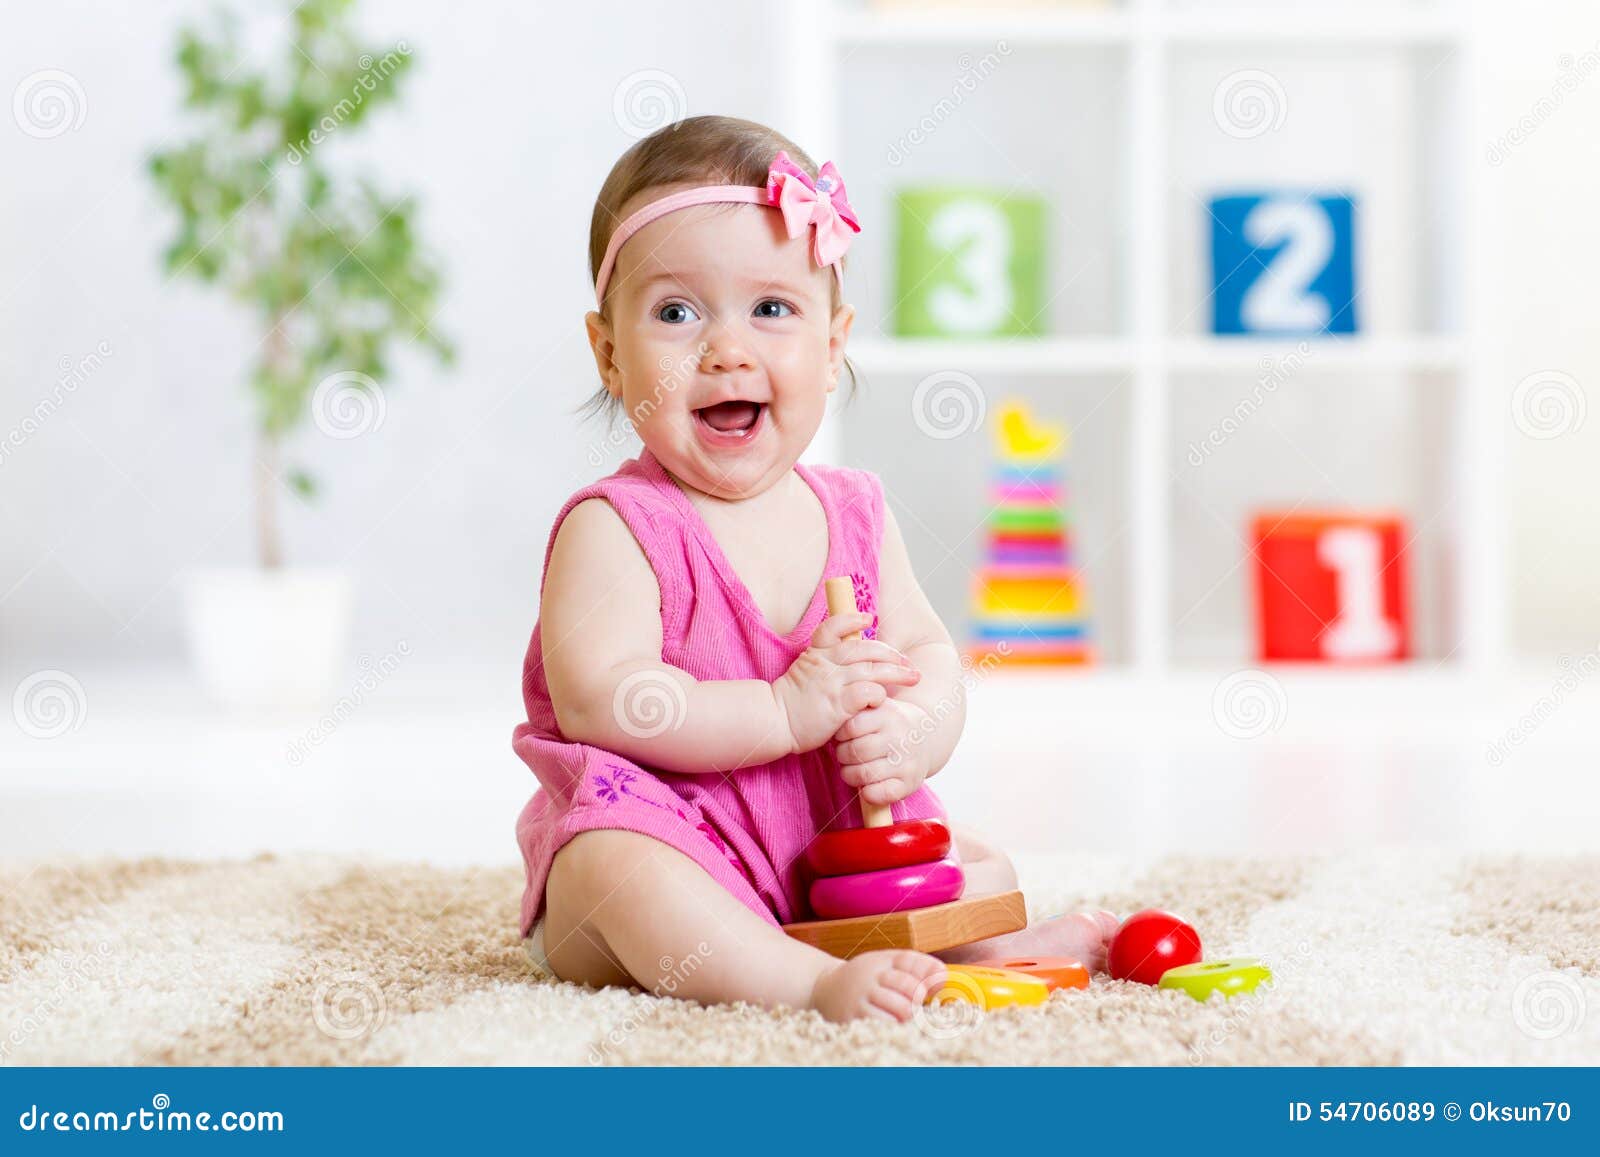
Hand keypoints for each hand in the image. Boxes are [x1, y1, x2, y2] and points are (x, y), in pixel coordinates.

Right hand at [773, 610, 920, 753]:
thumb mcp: (803, 672)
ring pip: (872, 669)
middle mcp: (826, 664)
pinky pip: (866, 692)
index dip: (852, 619)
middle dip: (891, 654)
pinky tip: (882, 700)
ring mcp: (832, 682)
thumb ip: (824, 664)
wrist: (774, 721)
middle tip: (907, 662)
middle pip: (864, 648)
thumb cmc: (792, 703)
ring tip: (912, 677)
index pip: (833, 627)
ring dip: (897, 672)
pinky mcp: (837, 703)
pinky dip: (879, 694)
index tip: (868, 618)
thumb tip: (847, 661)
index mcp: (816, 654)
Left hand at [832, 697, 934, 807]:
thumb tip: (833, 720)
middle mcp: (901, 737)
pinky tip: (866, 786)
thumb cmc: (891, 723)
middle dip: (842, 755)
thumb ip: (857, 706)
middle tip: (845, 754)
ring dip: (849, 775)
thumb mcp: (878, 706)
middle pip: (856, 751)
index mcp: (890, 714)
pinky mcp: (910, 783)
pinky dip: (867, 793)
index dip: (841, 734)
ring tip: (851, 769)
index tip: (843, 736)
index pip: (851, 726)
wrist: (926, 737)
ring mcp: (907, 761)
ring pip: (863, 774)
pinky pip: (879, 794)